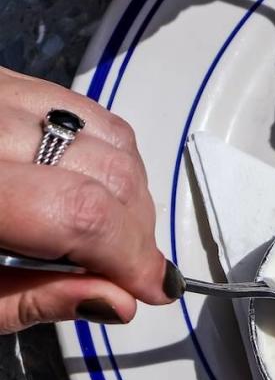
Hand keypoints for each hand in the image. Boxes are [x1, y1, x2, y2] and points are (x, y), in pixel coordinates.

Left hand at [0, 68, 171, 333]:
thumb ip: (32, 299)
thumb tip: (115, 299)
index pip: (84, 215)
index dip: (133, 257)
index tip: (153, 287)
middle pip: (109, 171)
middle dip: (137, 230)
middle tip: (131, 272)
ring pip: (109, 134)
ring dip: (131, 191)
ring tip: (109, 233)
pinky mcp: (0, 79)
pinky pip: (84, 109)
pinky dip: (108, 152)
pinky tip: (92, 187)